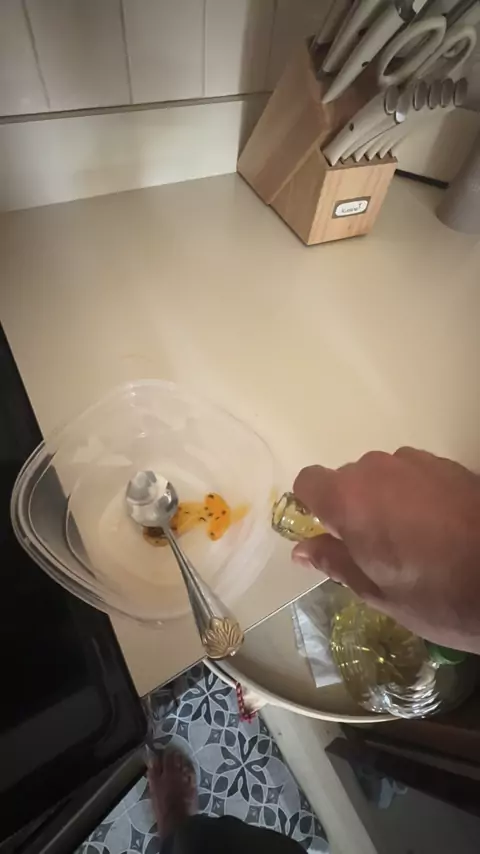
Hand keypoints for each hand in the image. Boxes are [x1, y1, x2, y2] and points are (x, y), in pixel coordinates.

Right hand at [293, 448, 479, 652]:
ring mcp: (415, 462)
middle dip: (352, 508)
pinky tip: (438, 527)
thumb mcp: (378, 592)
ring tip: (413, 539)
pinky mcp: (448, 464)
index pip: (308, 482)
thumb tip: (302, 549)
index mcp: (349, 499)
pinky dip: (416, 494)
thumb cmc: (436, 595)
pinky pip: (414, 474)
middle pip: (346, 479)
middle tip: (375, 549)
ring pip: (382, 476)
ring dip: (386, 499)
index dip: (311, 507)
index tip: (329, 534)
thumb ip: (335, 562)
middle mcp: (377, 469)